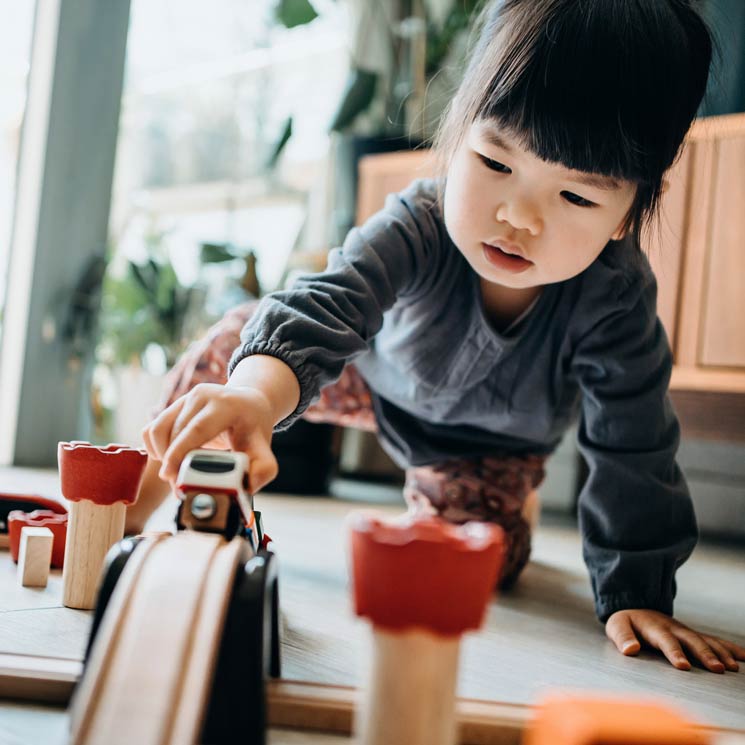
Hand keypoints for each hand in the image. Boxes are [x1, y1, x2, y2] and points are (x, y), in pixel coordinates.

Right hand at [142, 383, 278, 491]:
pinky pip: (151, 429)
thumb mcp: (264, 448)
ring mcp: (186, 397)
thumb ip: (262, 470)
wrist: (248, 404)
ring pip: (158, 430)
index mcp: (227, 404)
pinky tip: (172, 459)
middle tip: (180, 487)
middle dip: (172, 463)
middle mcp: (204, 395)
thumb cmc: (253, 428)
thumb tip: (246, 490)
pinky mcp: (173, 405)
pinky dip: (155, 448)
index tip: (171, 476)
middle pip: (175, 432)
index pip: (197, 429)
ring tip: (178, 473)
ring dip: (162, 457)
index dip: (180, 453)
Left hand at [606, 609, 744, 671]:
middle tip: (718, 669)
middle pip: (691, 641)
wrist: (636, 607)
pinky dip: (728, 648)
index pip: (665, 641)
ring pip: (705, 641)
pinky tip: (744, 657)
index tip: (683, 666)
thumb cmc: (626, 622)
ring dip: (719, 653)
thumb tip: (630, 650)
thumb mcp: (617, 626)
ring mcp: (685, 631)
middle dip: (704, 654)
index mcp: (654, 627)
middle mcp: (673, 628)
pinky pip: (713, 640)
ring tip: (732, 668)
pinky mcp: (693, 635)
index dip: (674, 653)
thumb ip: (622, 637)